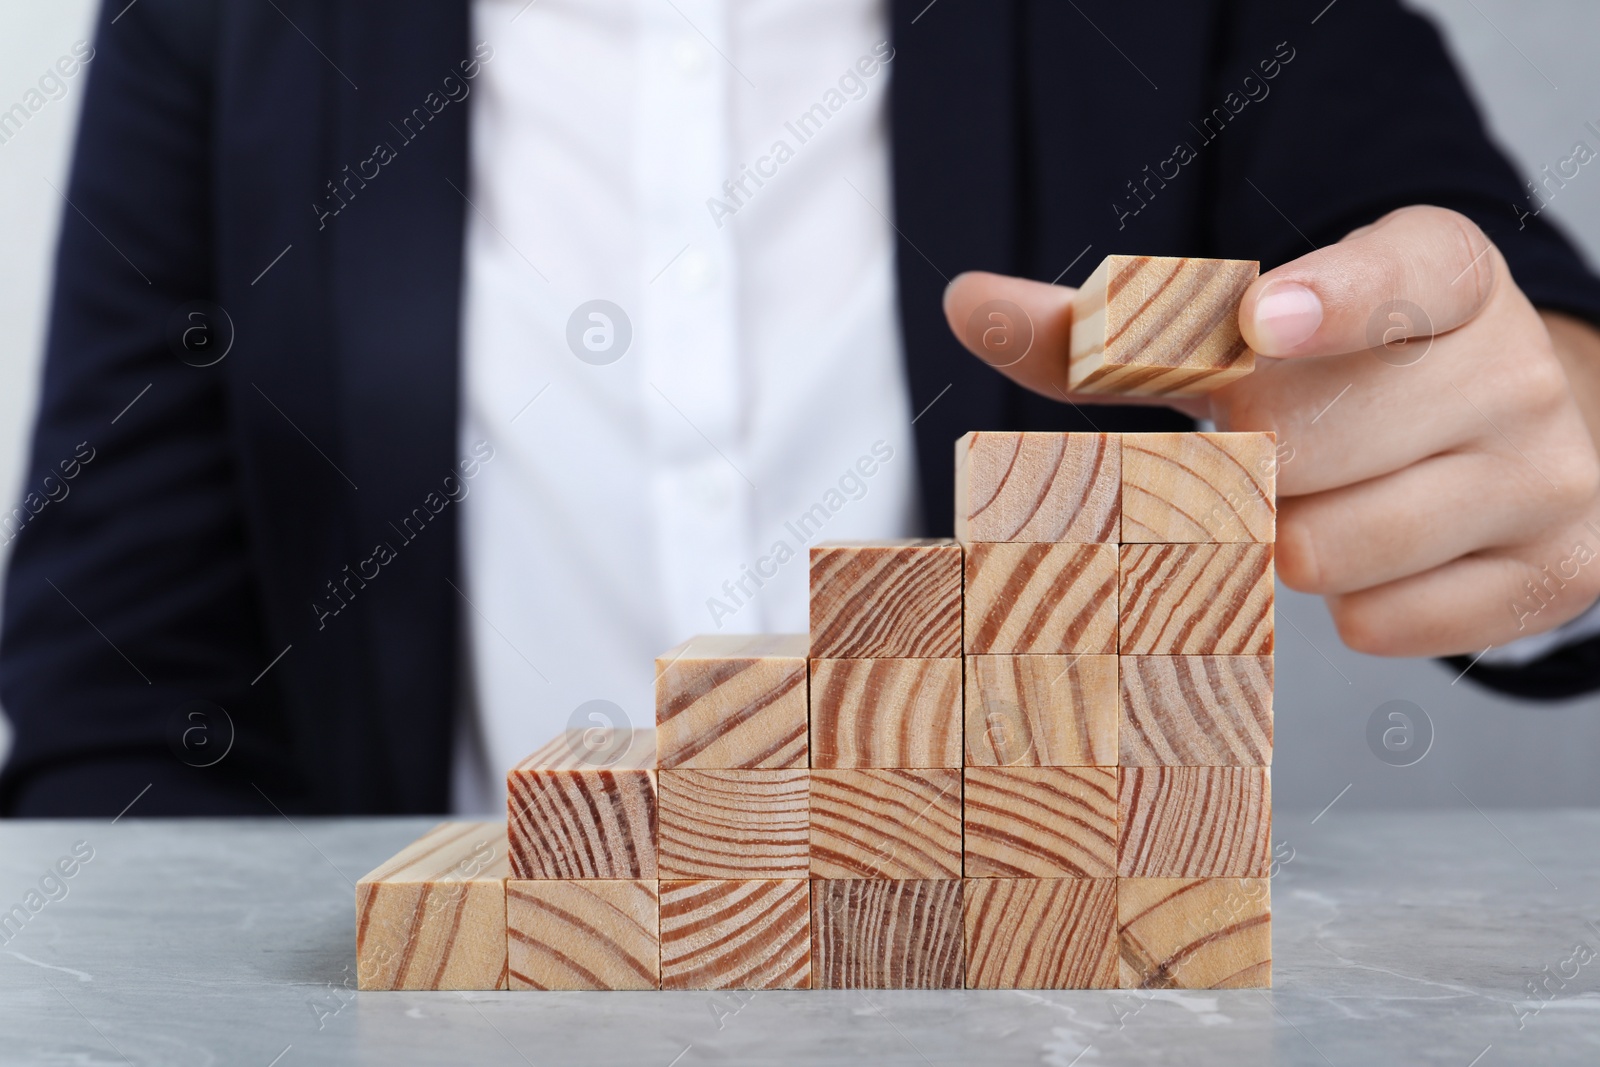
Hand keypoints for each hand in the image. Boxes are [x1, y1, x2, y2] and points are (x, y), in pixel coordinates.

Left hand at [943, 206, 1599, 656]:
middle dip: (1243, 465)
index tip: (1263, 322)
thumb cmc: (1345, 377)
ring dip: (1284, 541)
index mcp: (1444, 272)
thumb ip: (1113, 333)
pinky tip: (1373, 552)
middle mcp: (1513, 365)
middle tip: (1255, 457)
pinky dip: (1350, 605)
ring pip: (1332, 549)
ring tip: (1317, 499)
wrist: (1506, 434)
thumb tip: (967, 305)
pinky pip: (1384, 625)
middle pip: (1306, 445)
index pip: (1399, 274)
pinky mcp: (1560, 570)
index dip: (1329, 300)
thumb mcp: (1252, 335)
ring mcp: (1550, 472)